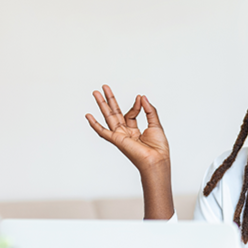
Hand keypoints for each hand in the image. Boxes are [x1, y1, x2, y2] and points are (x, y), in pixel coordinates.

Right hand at [86, 85, 173, 218]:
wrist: (156, 160)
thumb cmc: (158, 148)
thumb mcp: (156, 125)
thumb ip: (150, 110)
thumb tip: (142, 97)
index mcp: (135, 131)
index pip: (132, 113)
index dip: (136, 105)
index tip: (140, 98)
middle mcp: (126, 133)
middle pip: (115, 113)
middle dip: (110, 100)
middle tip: (104, 87)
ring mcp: (120, 136)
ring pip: (109, 117)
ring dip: (102, 105)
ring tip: (96, 93)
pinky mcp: (117, 140)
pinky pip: (103, 132)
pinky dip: (95, 124)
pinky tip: (88, 116)